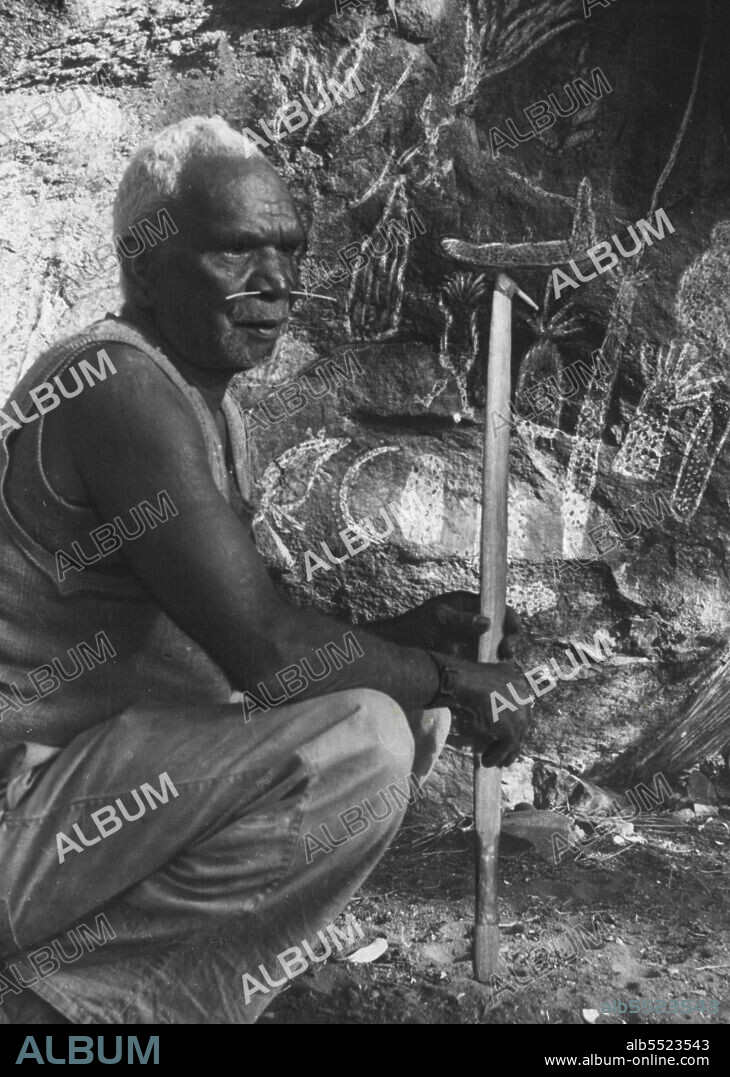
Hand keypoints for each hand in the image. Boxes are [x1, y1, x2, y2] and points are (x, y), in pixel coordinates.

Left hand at [383, 591, 520, 660]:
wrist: (400, 646)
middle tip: (507, 650)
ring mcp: (475, 644)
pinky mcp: (471, 661)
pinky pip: (488, 665)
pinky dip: (494, 669)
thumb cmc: (417, 624)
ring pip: (499, 649)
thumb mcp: (438, 617)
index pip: (498, 608)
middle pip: (504, 631)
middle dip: (511, 639)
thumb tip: (487, 622)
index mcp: (472, 607)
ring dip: (505, 656)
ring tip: (503, 662)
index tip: (513, 628)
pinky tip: (494, 674)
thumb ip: (461, 619)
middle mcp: (478, 625)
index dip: (509, 617)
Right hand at [431, 652, 531, 767]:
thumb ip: (489, 691)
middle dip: (512, 736)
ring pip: (516, 736)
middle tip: (502, 748)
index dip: (510, 719)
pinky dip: (496, 755)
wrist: (456, 682)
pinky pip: (507, 747)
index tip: (502, 729)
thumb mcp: (479, 681)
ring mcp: (519, 713)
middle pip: (521, 721)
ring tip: (495, 761)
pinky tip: (486, 762)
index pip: (518, 704)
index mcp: (514, 679)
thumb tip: (488, 710)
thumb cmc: (459, 679)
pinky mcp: (511, 728)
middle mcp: (522, 694)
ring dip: (505, 750)